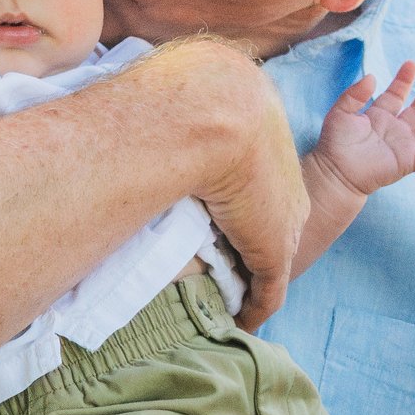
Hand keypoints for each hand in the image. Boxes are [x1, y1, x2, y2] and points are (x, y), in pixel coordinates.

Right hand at [169, 42, 309, 331]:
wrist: (211, 108)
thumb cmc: (182, 92)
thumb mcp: (184, 89)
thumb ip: (170, 102)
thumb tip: (131, 96)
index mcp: (262, 139)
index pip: (253, 181)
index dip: (233, 203)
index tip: (208, 220)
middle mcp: (282, 181)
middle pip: (269, 220)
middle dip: (247, 244)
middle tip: (216, 265)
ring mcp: (283, 216)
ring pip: (269, 258)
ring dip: (248, 281)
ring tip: (223, 301)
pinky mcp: (274, 248)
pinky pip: (269, 290)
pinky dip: (256, 309)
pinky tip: (242, 325)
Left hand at [312, 63, 414, 198]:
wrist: (335, 172)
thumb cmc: (335, 144)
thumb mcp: (341, 112)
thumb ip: (354, 94)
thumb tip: (372, 76)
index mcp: (381, 116)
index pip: (398, 93)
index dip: (405, 79)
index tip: (411, 64)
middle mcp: (397, 129)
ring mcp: (406, 146)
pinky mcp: (410, 162)